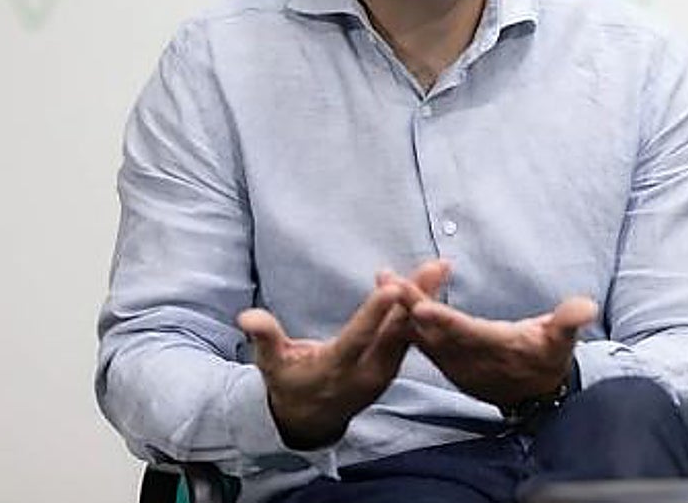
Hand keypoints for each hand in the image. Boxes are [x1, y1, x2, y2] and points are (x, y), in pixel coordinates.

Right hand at [237, 262, 448, 449]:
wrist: (308, 420)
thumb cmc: (287, 383)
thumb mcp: (271, 364)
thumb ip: (264, 338)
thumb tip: (246, 317)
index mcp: (336, 370)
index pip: (359, 338)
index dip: (375, 313)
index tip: (393, 287)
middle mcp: (367, 373)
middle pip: (394, 331)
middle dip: (414, 298)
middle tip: (434, 268)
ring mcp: (383, 372)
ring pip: (407, 331)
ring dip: (425, 299)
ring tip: (440, 269)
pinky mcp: (392, 367)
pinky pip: (409, 335)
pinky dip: (421, 310)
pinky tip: (432, 284)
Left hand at [389, 262, 597, 408]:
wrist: (535, 393)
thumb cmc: (549, 359)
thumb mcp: (562, 340)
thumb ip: (569, 321)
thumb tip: (585, 307)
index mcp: (495, 348)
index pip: (465, 333)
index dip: (443, 321)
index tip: (421, 307)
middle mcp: (468, 357)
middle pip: (434, 331)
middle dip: (410, 306)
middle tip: (389, 281)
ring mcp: (453, 360)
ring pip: (421, 333)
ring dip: (401, 307)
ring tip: (383, 279)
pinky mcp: (444, 358)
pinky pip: (419, 336)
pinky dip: (404, 315)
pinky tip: (390, 293)